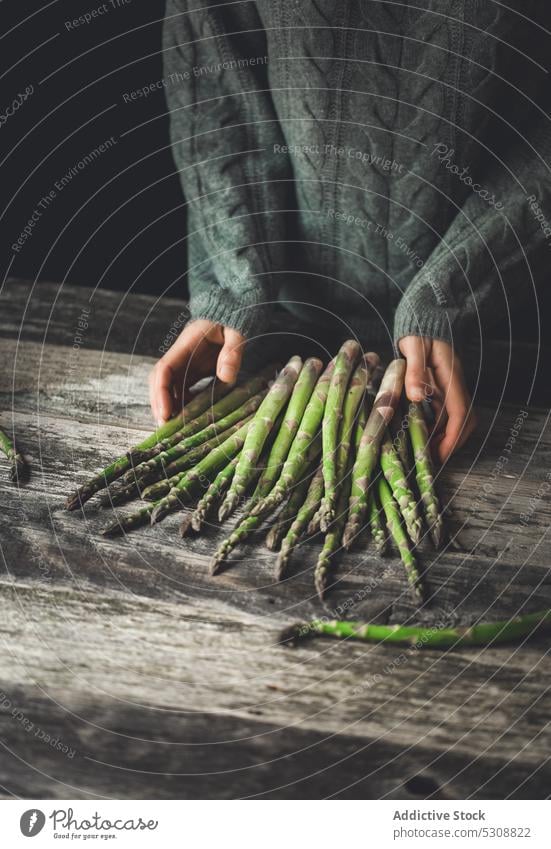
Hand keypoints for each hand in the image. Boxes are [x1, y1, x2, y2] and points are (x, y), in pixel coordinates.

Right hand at [149, 319, 244, 423]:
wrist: (229, 314)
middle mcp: (180, 356)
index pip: (164, 369)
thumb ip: (232, 351)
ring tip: (176, 429)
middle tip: (165, 427)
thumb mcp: (235, 331)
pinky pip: (182, 390)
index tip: (165, 413)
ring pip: (169, 388)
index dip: (161, 391)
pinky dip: (183, 405)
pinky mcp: (192, 371)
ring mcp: (185, 364)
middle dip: (159, 404)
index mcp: (186, 345)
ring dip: (170, 407)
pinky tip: (190, 418)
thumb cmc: (231, 321)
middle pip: (160, 382)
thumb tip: (226, 376)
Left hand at [398, 336, 476, 463]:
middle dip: (451, 443)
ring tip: (424, 452)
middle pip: (463, 421)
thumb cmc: (418, 331)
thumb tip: (416, 396)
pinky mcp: (441, 386)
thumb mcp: (415, 347)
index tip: (439, 455)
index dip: (452, 437)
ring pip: (454, 418)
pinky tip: (420, 433)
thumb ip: (415, 370)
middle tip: (432, 460)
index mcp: (451, 377)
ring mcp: (449, 386)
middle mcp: (454, 384)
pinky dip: (435, 425)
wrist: (424, 317)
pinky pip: (443, 411)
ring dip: (443, 436)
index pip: (459, 414)